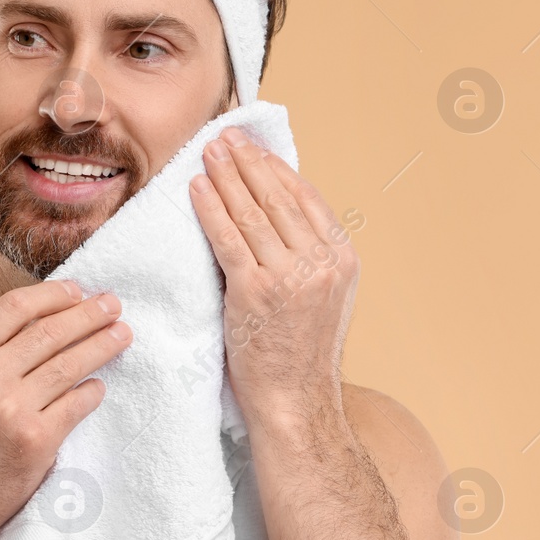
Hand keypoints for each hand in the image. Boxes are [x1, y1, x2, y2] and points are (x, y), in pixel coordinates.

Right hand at [0, 280, 130, 539]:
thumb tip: (33, 316)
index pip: (16, 307)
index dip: (53, 295)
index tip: (77, 291)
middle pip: (50, 331)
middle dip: (89, 314)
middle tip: (113, 305)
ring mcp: (11, 408)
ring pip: (70, 364)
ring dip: (103, 345)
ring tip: (122, 335)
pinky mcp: (36, 439)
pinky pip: (77, 404)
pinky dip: (93, 392)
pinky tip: (100, 386)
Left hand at [188, 125, 358, 429]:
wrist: (295, 402)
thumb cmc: (298, 354)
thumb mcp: (322, 298)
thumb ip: (306, 258)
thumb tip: (273, 216)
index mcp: (342, 260)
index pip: (307, 199)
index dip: (276, 168)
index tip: (253, 148)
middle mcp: (322, 263)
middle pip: (278, 198)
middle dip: (248, 162)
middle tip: (225, 137)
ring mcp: (291, 277)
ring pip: (253, 213)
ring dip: (226, 176)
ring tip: (208, 152)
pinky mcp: (256, 292)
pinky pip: (228, 239)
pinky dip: (210, 209)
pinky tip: (197, 189)